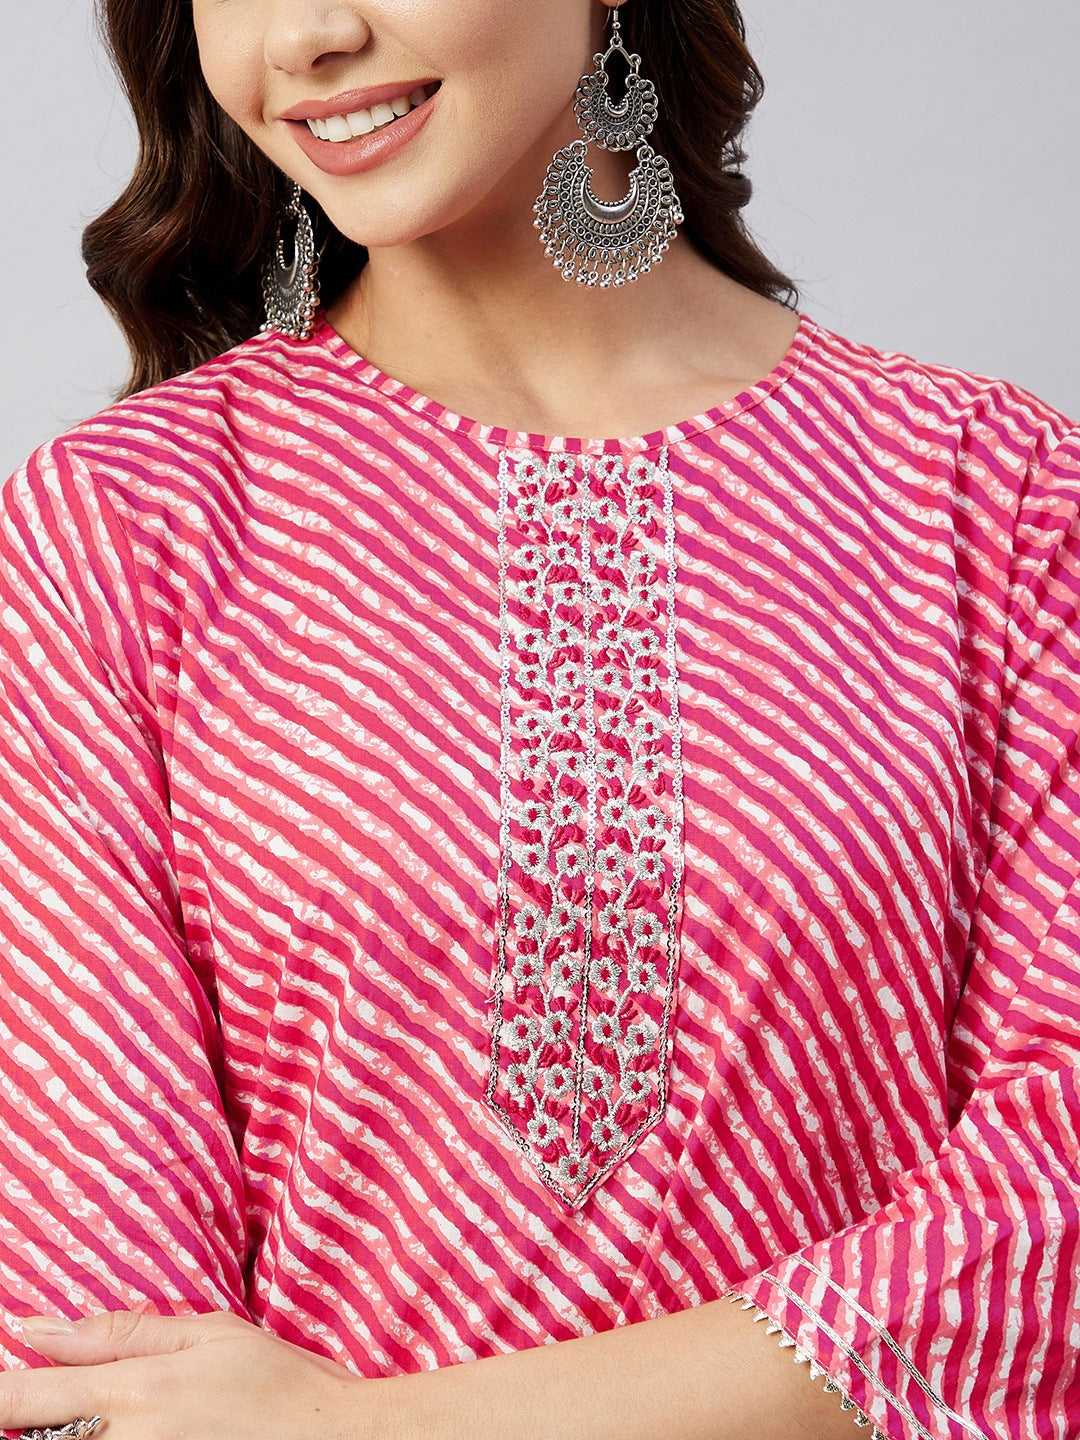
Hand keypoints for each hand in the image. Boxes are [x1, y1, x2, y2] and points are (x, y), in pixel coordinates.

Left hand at [0, 1311, 365, 1439]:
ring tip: (129, 1415)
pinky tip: (140, 1433)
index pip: (23, 1399)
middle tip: (96, 1402)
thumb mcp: (210, 1335)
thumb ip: (121, 1333)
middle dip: (39, 1418)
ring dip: (72, 1434)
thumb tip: (37, 1328)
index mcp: (135, 1392)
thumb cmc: (282, 1384)